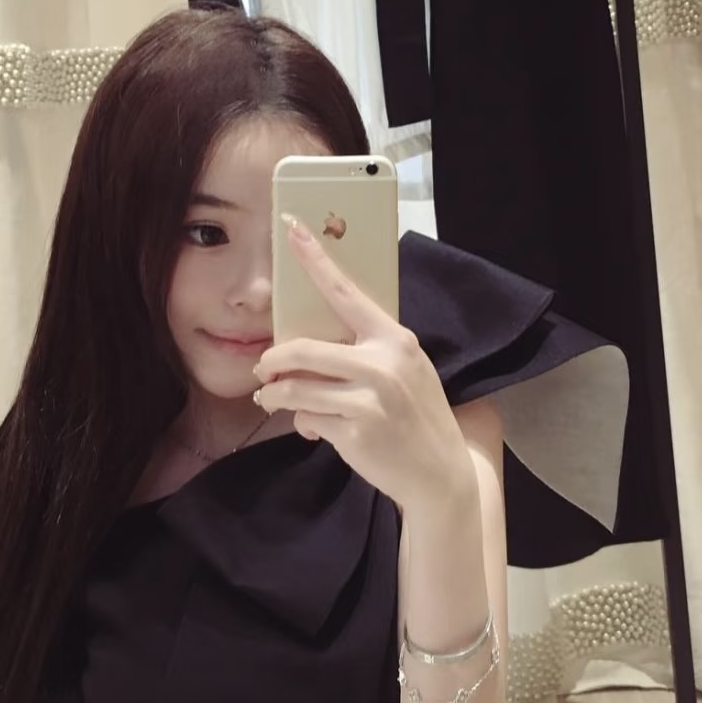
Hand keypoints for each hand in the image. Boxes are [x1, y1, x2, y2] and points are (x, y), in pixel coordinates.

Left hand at [253, 217, 475, 523]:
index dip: (315, 260)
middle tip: (261, 369)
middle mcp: (383, 363)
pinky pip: (308, 419)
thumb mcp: (405, 370)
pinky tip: (314, 429)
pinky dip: (303, 424)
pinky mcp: (355, 431)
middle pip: (303, 349)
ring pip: (296, 388)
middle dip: (271, 360)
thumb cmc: (417, 415)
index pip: (346, 292)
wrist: (440, 473)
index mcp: (396, 338)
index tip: (291, 230)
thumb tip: (311, 342)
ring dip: (275, 396)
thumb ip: (367, 350)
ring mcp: (370, 399)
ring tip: (273, 400)